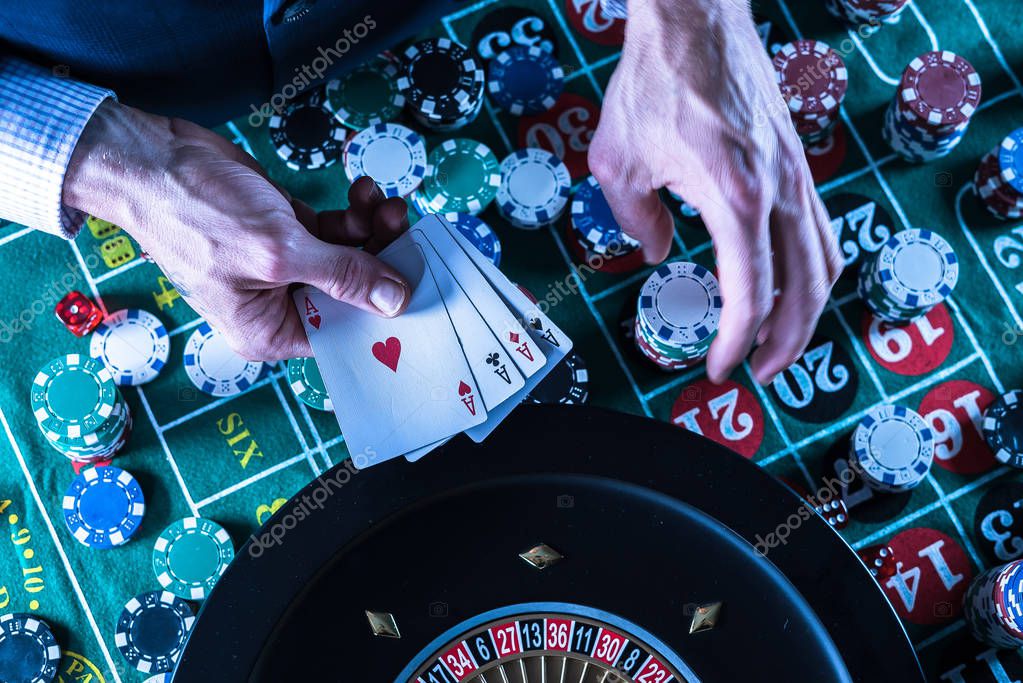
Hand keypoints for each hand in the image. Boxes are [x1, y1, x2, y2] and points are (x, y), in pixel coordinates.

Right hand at [64, 100, 409, 360]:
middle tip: (402, 224)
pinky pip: (336, 233)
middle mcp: (281, 306)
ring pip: (350, 259)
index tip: (419, 283)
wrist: (155, 159)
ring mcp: (285, 267)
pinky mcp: (287, 233)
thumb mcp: (278, 252)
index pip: (345, 334)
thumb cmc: (195, 213)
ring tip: (380, 201)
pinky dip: (354, 215)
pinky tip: (362, 192)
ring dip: (373, 230)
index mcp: (271, 331)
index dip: (384, 313)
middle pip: (354, 295)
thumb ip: (341, 276)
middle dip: (383, 259)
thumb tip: (395, 301)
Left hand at [589, 0, 842, 384]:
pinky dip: (812, 267)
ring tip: (781, 340)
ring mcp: (795, 174)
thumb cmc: (655, 80)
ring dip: (808, 310)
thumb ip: (636, 222)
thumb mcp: (619, 163)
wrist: (694, 18)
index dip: (737, 341)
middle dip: (786, 342)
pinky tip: (790, 281)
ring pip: (825, 259)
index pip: (750, 292)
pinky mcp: (797, 161)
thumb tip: (653, 254)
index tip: (720, 367)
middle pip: (806, 288)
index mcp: (733, 196)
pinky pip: (820, 227)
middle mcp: (777, 189)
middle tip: (760, 372)